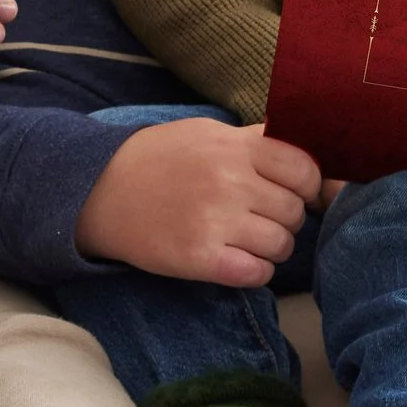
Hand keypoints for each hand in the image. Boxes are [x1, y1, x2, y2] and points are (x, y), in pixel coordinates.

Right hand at [74, 119, 322, 285]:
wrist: (98, 190)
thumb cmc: (160, 159)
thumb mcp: (208, 133)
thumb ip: (256, 141)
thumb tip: (307, 156)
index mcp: (236, 147)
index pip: (305, 169)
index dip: (308, 186)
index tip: (294, 193)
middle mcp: (230, 181)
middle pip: (295, 211)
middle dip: (287, 219)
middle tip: (262, 220)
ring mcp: (215, 220)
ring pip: (282, 244)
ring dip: (273, 249)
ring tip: (249, 242)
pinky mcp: (199, 257)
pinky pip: (257, 273)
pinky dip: (256, 272)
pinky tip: (238, 262)